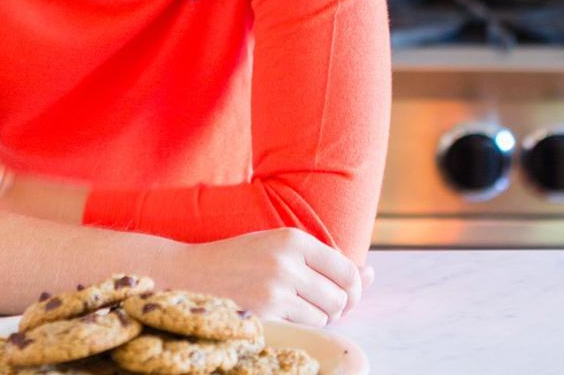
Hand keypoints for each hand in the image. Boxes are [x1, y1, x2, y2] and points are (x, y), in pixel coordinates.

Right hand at [176, 227, 370, 326]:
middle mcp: (287, 259)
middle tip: (312, 301)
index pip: (347, 270)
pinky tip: (279, 313)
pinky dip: (301, 325)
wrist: (191, 272)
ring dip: (316, 316)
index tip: (340, 294)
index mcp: (292, 237)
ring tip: (291, 304)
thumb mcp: (280, 247)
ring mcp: (277, 286)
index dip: (352, 289)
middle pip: (340, 297)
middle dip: (334, 306)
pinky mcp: (267, 310)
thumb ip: (325, 261)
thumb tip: (372, 273)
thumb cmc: (241, 260)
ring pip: (326, 314)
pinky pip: (306, 326)